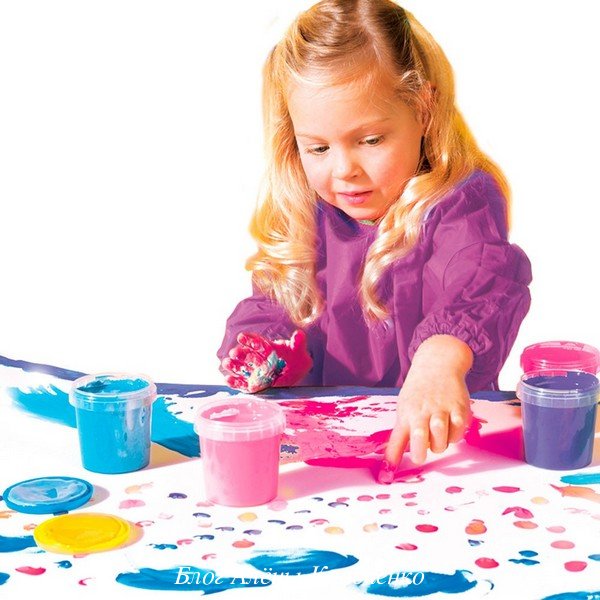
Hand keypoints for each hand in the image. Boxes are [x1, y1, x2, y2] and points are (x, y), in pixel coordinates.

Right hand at [221, 330, 311, 392]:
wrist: (297, 372)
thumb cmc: (297, 359)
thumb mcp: (299, 350)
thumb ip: (298, 342)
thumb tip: (299, 334)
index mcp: (268, 348)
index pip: (257, 343)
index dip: (249, 340)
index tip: (241, 337)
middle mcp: (259, 359)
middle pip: (248, 356)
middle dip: (240, 354)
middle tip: (234, 353)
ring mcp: (255, 371)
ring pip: (242, 368)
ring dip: (234, 365)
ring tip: (227, 363)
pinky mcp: (253, 384)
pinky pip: (243, 384)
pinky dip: (235, 382)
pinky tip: (228, 379)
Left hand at [378, 335, 472, 482]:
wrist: (438, 364)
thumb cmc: (419, 392)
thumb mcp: (405, 408)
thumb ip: (402, 433)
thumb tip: (391, 460)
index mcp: (406, 414)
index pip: (396, 439)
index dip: (392, 458)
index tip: (386, 475)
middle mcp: (422, 412)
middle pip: (419, 438)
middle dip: (419, 452)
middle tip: (420, 454)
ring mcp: (441, 409)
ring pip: (440, 437)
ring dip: (439, 445)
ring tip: (438, 438)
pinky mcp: (459, 408)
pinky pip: (459, 430)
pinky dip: (456, 435)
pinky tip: (452, 428)